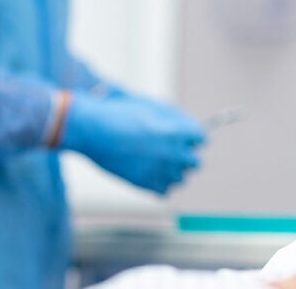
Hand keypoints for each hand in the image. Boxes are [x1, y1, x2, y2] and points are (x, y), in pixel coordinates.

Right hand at [62, 93, 205, 193]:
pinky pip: (165, 190)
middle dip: (185, 154)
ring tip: (158, 160)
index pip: (202, 138)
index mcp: (176, 132)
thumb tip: (187, 126)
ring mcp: (159, 171)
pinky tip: (150, 172)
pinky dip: (160, 184)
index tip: (185, 135)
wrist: (93, 130)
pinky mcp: (144, 184)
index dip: (192, 135)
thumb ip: (173, 117)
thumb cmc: (119, 113)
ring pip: (181, 178)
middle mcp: (172, 154)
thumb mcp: (149, 105)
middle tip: (170, 148)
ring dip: (174, 170)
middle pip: (196, 162)